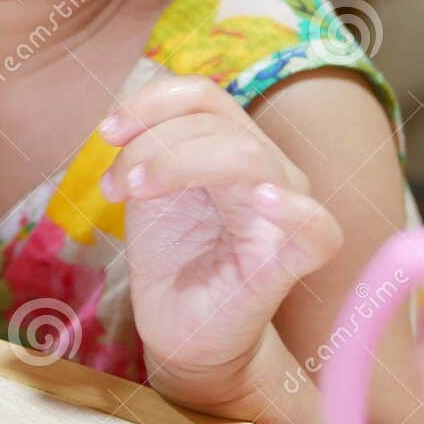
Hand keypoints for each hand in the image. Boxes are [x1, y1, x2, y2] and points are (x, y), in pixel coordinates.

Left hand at [97, 74, 340, 406]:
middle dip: (152, 143)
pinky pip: (317, 229)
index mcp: (233, 145)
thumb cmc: (172, 253)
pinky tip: (263, 200)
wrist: (178, 327)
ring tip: (135, 192)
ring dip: (177, 162)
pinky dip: (293, 210)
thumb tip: (123, 121)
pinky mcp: (288, 264)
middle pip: (217, 120)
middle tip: (115, 186)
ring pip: (247, 155)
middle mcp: (265, 169)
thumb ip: (148, 146)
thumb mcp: (148, 188)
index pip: (203, 96)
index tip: (106, 133)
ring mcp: (281, 213)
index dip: (150, 102)